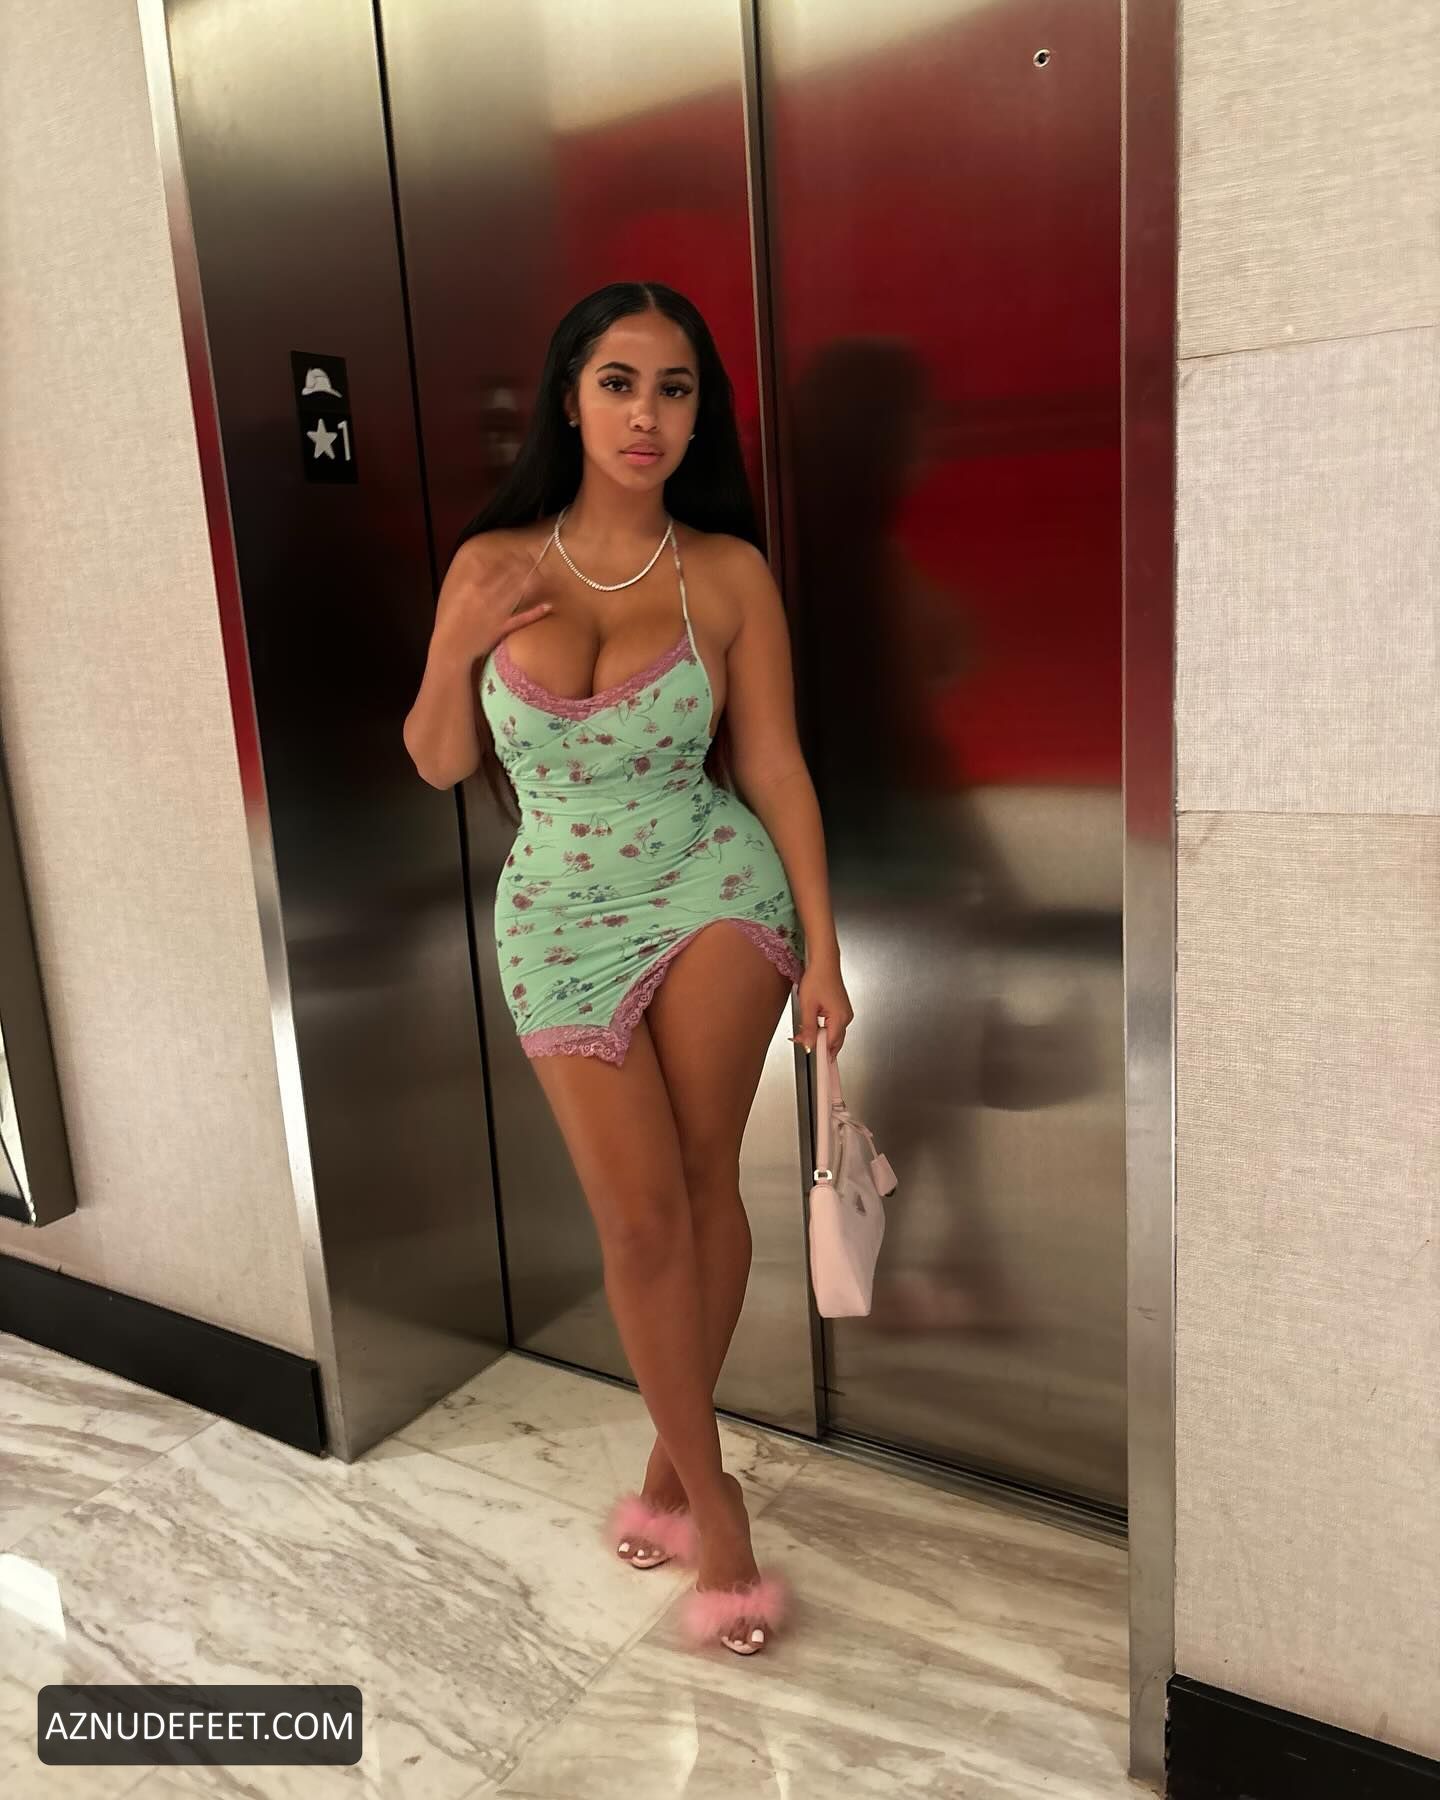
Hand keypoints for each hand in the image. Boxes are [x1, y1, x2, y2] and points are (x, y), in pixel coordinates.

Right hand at [433, 533, 552, 660]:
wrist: (451, 647)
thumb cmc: (453, 620)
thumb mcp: (455, 595)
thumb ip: (469, 579)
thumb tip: (480, 561)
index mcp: (473, 586)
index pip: (495, 566)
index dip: (510, 557)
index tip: (523, 548)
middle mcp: (485, 596)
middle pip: (509, 577)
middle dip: (523, 565)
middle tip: (541, 552)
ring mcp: (495, 612)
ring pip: (517, 593)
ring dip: (531, 583)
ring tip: (545, 571)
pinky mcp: (502, 627)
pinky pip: (521, 619)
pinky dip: (534, 613)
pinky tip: (548, 605)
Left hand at [791, 958, 852, 1057]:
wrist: (824, 963)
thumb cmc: (818, 978)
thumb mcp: (808, 1005)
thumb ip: (809, 1028)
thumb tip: (808, 1044)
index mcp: (840, 1017)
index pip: (830, 1044)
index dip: (819, 1051)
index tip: (811, 1056)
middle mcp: (846, 1017)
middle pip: (834, 1041)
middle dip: (818, 1045)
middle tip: (802, 1042)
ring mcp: (845, 1013)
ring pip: (833, 1034)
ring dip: (819, 1036)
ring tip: (803, 1032)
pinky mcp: (842, 1010)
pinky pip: (833, 1026)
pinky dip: (823, 1029)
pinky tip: (811, 1025)